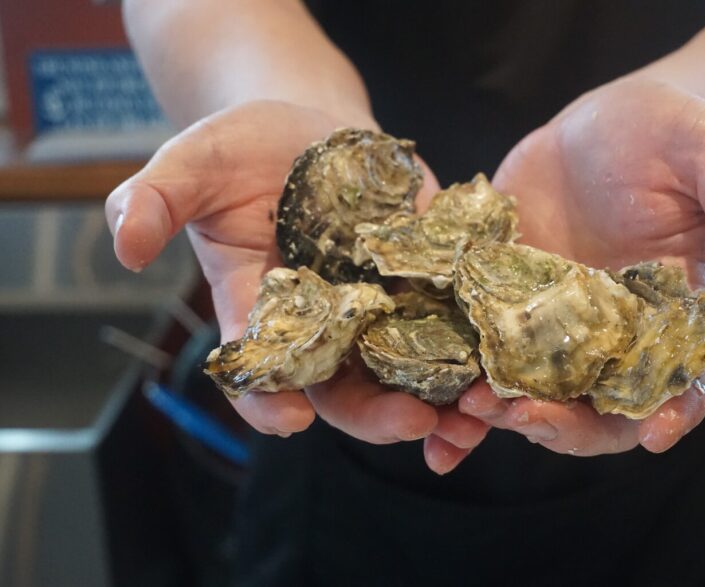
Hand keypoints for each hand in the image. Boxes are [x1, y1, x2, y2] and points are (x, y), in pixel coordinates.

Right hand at [106, 100, 486, 471]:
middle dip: (376, 413)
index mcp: (261, 309)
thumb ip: (155, 199)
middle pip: (345, 386)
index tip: (289, 418)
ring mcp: (377, 306)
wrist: (312, 128)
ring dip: (441, 398)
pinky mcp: (425, 280)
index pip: (261, 368)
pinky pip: (451, 324)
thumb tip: (121, 243)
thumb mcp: (193, 163)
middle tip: (411, 425)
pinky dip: (475, 348)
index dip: (270, 399)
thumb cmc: (244, 149)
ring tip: (473, 415)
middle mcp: (321, 323)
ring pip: (406, 370)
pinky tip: (501, 362)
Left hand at [459, 78, 704, 453]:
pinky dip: (463, 383)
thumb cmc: (669, 134)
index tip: (658, 434)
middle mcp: (614, 332)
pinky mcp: (505, 305)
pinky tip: (438, 399)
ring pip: (534, 392)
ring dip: (504, 414)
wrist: (600, 125)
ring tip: (469, 405)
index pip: (688, 373)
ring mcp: (554, 324)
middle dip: (564, 423)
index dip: (680, 408)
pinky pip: (485, 354)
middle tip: (523, 416)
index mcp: (672, 309)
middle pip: (599, 405)